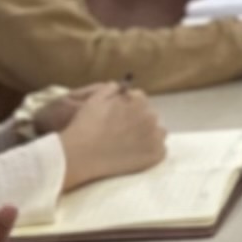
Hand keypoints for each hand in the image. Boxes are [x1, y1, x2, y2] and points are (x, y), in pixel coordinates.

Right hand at [47, 81, 169, 188]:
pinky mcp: (155, 155)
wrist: (81, 154)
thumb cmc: (86, 125)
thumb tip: (121, 86)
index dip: (129, 106)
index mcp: (139, 102)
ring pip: (157, 132)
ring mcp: (155, 137)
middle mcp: (151, 118)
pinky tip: (135, 153)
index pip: (140, 99)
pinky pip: (159, 150)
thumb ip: (112, 88)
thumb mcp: (95, 99)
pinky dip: (150, 150)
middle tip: (122, 131)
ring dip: (148, 134)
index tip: (119, 116)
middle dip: (139, 119)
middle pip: (149, 115)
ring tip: (130, 142)